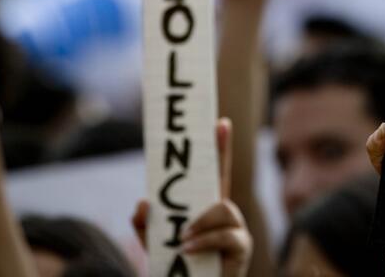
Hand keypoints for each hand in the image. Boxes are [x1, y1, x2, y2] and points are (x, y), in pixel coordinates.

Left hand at [133, 119, 252, 276]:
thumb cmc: (178, 269)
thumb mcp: (154, 244)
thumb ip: (143, 225)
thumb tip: (141, 203)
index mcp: (205, 208)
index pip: (213, 173)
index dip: (218, 148)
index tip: (220, 122)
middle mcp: (224, 214)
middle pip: (224, 177)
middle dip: (220, 152)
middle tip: (218, 127)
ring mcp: (236, 228)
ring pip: (224, 208)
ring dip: (201, 221)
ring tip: (182, 239)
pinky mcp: (242, 246)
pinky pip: (226, 234)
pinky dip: (204, 240)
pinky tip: (188, 248)